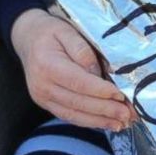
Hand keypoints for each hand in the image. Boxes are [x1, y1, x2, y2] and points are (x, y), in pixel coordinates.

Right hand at [11, 8, 135, 129]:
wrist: (27, 38)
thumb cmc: (51, 32)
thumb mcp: (67, 30)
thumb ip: (82, 50)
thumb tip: (98, 73)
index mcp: (47, 64)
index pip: (78, 82)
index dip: (100, 91)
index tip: (120, 95)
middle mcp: (42, 85)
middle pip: (78, 102)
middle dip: (105, 110)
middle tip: (128, 114)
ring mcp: (42, 97)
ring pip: (74, 114)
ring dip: (100, 121)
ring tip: (122, 123)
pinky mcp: (46, 104)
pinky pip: (69, 116)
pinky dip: (89, 122)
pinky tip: (107, 123)